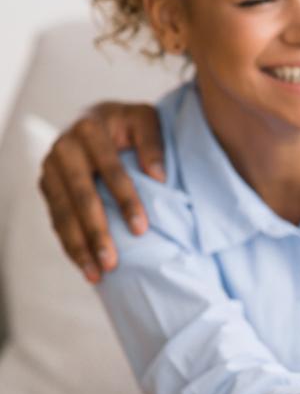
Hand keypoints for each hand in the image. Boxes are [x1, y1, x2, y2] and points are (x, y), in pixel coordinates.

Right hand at [38, 102, 163, 281]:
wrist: (98, 119)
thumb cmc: (130, 124)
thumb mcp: (146, 121)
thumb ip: (152, 143)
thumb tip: (159, 177)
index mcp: (90, 128)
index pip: (110, 170)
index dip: (125, 200)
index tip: (141, 230)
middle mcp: (64, 147)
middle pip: (80, 196)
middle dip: (96, 231)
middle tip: (112, 263)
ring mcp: (51, 168)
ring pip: (63, 212)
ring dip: (78, 246)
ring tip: (97, 274)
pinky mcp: (46, 185)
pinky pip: (56, 219)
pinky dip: (70, 244)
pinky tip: (85, 267)